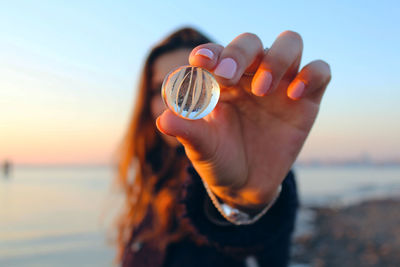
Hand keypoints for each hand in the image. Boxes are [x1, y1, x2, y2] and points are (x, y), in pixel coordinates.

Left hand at [156, 31, 330, 211]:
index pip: (216, 54)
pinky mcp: (306, 99)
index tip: (200, 63)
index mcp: (221, 82)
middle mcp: (251, 76)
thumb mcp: (202, 148)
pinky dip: (312, 73)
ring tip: (262, 89)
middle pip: (251, 42)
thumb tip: (163, 119)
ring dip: (276, 58)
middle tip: (227, 76)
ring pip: (289, 44)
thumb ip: (187, 131)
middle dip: (238, 52)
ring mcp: (281, 84)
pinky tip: (295, 94)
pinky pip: (319, 71)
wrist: (247, 185)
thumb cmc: (220, 159)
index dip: (209, 53)